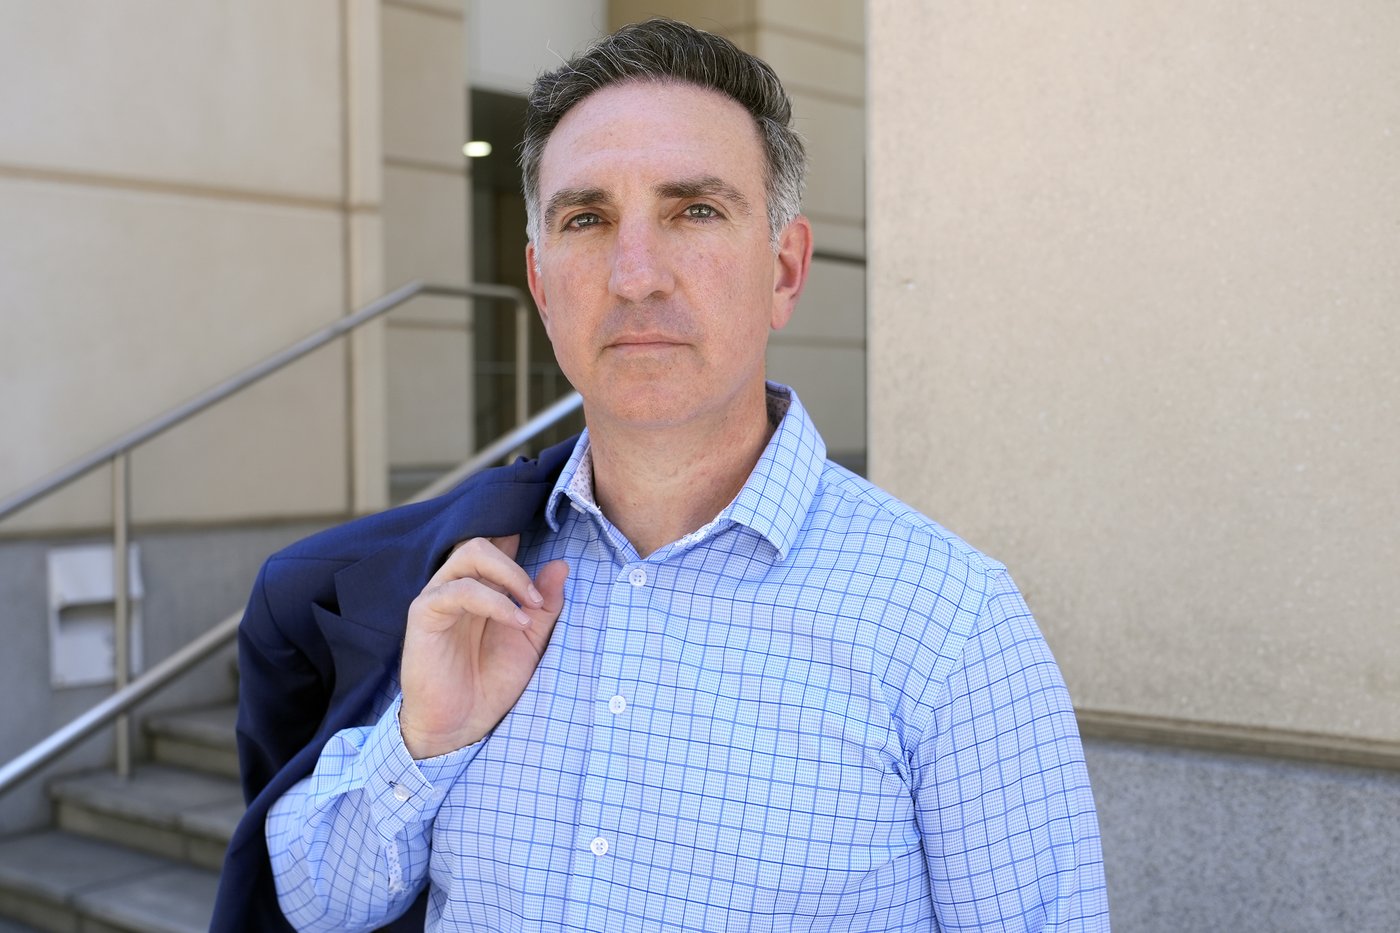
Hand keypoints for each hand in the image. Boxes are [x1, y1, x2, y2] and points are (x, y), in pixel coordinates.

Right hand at [398, 535, 567, 758]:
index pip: (495, 545)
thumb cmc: (491, 682)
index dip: (517, 537)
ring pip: (470, 553)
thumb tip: (562, 564)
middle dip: (516, 563)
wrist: (460, 725)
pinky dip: (494, 601)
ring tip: (531, 606)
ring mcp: (439, 597)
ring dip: (509, 575)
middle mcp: (458, 586)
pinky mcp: (424, 614)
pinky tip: (515, 621)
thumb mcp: (531, 640)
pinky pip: (458, 590)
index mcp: (482, 588)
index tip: (547, 551)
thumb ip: (545, 604)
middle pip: (482, 542)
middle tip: (537, 598)